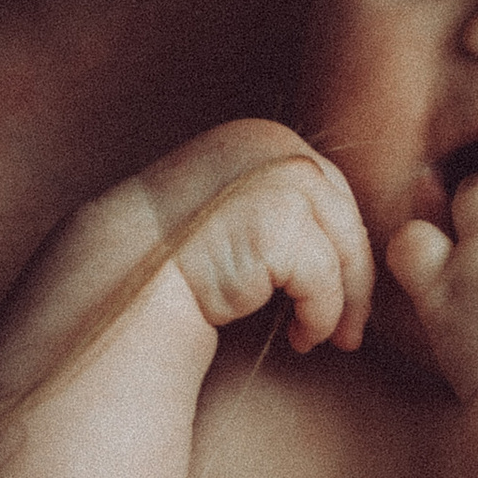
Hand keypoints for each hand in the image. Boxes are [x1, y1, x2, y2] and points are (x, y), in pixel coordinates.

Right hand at [122, 118, 377, 354]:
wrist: (124, 278)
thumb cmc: (175, 260)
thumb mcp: (234, 212)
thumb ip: (277, 204)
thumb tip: (346, 235)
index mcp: (263, 138)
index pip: (330, 191)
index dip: (341, 247)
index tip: (340, 294)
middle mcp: (274, 144)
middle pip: (344, 216)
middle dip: (353, 278)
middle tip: (349, 332)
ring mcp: (277, 176)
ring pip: (343, 249)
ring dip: (340, 304)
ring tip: (316, 338)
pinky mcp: (277, 218)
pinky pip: (325, 277)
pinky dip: (320, 316)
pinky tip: (299, 338)